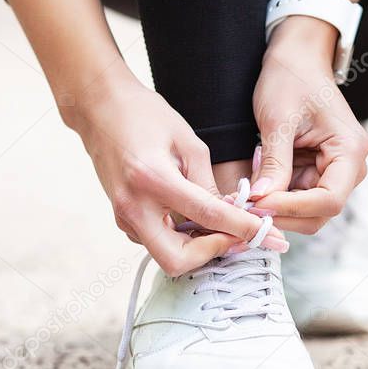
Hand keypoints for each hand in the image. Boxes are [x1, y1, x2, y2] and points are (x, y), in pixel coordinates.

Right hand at [73, 73, 286, 275]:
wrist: (99, 108)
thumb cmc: (145, 115)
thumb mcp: (188, 142)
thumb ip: (208, 183)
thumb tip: (232, 214)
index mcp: (153, 179)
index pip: (207, 215)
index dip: (243, 228)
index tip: (269, 236)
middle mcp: (133, 206)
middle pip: (177, 260)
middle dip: (212, 254)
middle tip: (238, 237)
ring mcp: (123, 216)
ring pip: (166, 254)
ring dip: (197, 247)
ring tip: (223, 225)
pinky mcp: (121, 218)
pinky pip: (156, 241)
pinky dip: (180, 237)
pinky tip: (196, 217)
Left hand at [249, 16, 367, 232]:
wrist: (296, 60)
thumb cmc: (291, 79)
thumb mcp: (278, 120)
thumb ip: (274, 162)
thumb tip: (261, 201)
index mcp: (350, 150)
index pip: (329, 199)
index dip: (294, 208)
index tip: (258, 204)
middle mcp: (350, 166)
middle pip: (321, 212)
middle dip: (285, 213)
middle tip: (247, 207)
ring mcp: (335, 170)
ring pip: (309, 211)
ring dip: (279, 209)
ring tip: (248, 196)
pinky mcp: (318, 171)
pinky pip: (299, 198)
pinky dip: (277, 199)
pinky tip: (256, 188)